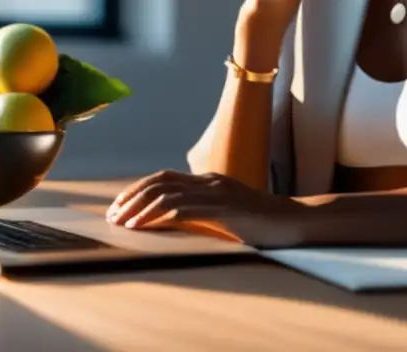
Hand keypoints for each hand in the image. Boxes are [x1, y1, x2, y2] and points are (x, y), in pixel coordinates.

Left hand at [105, 170, 310, 247]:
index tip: (118, 206)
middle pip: (159, 182)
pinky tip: (145, 226)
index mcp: (209, 181)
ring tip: (122, 223)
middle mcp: (210, 181)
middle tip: (112, 216)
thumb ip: (203, 213)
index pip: (164, 178)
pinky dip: (159, 216)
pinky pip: (184, 209)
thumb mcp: (226, 215)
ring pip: (167, 194)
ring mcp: (217, 192)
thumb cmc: (262, 223)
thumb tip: (172, 223)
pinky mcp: (224, 208)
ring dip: (139, 209)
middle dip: (131, 198)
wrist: (294, 221)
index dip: (137, 190)